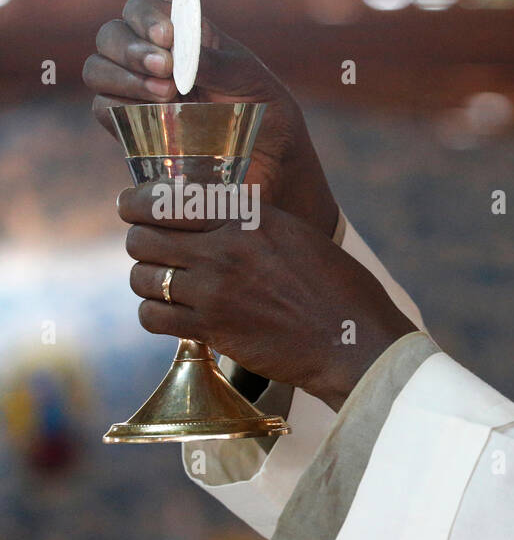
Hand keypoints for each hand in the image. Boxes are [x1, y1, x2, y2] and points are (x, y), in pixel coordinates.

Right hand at [84, 0, 338, 238]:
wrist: (272, 163)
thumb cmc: (266, 112)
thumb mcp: (250, 81)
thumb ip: (215, 62)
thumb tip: (177, 49)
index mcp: (180, 35)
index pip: (141, 9)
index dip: (146, 18)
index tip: (168, 37)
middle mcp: (151, 59)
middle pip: (110, 36)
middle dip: (131, 50)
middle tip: (167, 73)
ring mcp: (137, 92)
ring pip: (97, 70)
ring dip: (123, 78)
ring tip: (167, 95)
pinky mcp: (131, 127)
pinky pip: (105, 110)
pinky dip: (120, 109)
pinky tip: (155, 116)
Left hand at [116, 182, 416, 411]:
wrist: (353, 341)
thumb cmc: (339, 288)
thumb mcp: (298, 234)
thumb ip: (253, 221)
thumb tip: (215, 217)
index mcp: (248, 217)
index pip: (165, 199)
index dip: (137, 204)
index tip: (134, 209)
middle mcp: (224, 248)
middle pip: (143, 238)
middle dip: (141, 244)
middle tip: (152, 253)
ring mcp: (215, 290)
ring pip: (143, 278)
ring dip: (149, 282)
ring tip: (166, 287)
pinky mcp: (212, 329)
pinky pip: (153, 316)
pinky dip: (156, 314)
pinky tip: (173, 315)